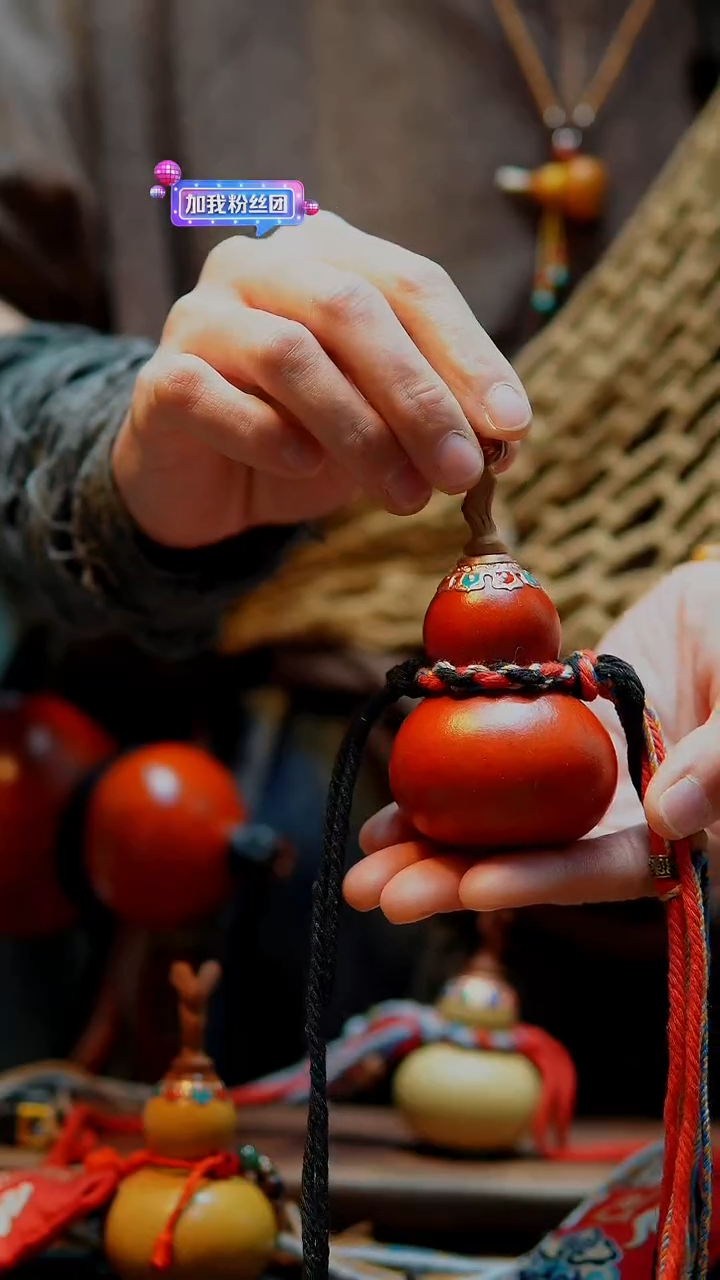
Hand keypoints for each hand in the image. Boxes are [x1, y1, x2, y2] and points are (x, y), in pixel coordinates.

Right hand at [112, 212, 530, 547]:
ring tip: (405, 495)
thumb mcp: (384, 420)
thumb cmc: (306, 435)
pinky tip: (306, 469)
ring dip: (360, 431)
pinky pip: (216, 399)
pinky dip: (271, 438)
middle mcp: (259, 264)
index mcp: (328, 253)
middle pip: (351, 308)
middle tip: (459, 471)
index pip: (412, 283)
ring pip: (289, 353)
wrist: (206, 481)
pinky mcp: (161, 379)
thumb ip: (437, 410)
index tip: (513, 426)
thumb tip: (505, 438)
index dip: (469, 354)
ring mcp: (201, 316)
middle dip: (418, 395)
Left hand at [344, 561, 719, 921]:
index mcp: (673, 828)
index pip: (605, 869)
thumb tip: (668, 821)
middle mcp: (617, 819)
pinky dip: (440, 787)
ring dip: (430, 846)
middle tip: (379, 897)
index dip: (541, 880)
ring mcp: (574, 784)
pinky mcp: (544, 744)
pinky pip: (486, 770)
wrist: (718, 604)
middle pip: (533, 861)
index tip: (474, 885)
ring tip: (364, 868)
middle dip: (453, 881)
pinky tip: (386, 813)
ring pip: (498, 825)